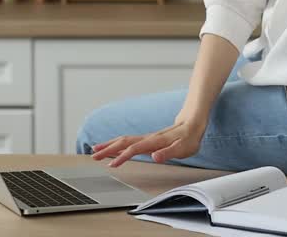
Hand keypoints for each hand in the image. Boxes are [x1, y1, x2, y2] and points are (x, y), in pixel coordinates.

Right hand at [90, 115, 206, 167]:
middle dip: (108, 149)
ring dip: (109, 145)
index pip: (134, 149)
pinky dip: (117, 145)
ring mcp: (146, 138)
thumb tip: (155, 157)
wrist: (192, 122)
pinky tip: (112, 148)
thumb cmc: (189, 136)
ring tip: (96, 151)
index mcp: (154, 141)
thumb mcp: (183, 147)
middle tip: (94, 156)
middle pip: (123, 142)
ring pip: (124, 140)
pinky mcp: (147, 140)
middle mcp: (148, 138)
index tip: (111, 165)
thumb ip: (169, 152)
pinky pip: (128, 141)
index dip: (122, 157)